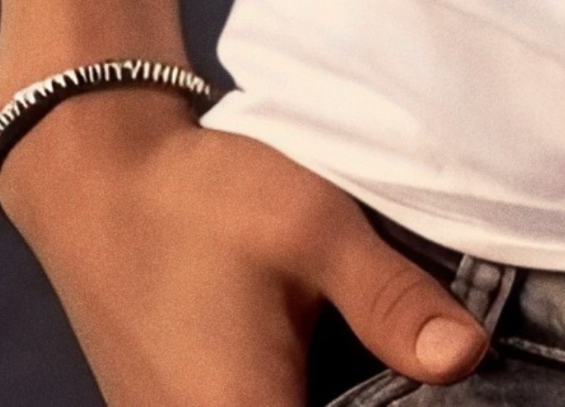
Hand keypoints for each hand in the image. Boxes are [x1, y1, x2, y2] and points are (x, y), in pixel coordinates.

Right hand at [0, 89, 486, 406]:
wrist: (96, 180)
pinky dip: (299, 388)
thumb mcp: (312, 229)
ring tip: (382, 350)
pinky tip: (333, 349)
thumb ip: (390, 301)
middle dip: (374, 399)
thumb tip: (468, 355)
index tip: (433, 383)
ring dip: (339, 392)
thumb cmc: (201, 200)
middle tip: (408, 351)